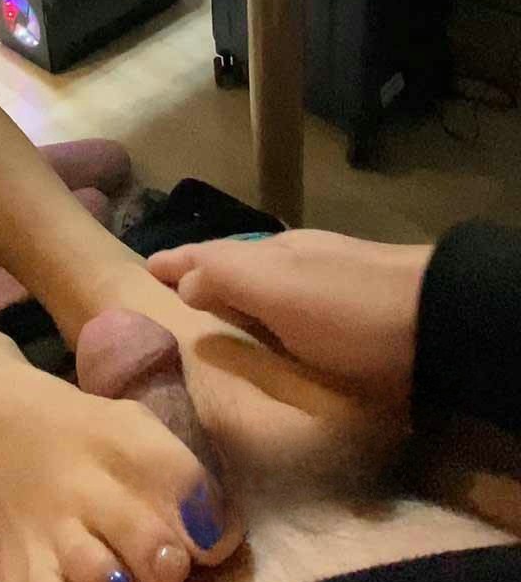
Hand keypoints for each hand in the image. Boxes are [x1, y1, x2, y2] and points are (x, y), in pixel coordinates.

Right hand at [0, 324, 239, 581]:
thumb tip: (223, 540)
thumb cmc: (86, 433)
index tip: (213, 542)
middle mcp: (85, 491)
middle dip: (162, 565)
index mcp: (125, 446)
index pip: (181, 481)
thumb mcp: (134, 428)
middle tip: (165, 572)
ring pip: (81, 578)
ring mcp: (45, 534)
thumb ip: (181, 478)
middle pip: (139, 536)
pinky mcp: (11, 570)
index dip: (209, 522)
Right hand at [150, 231, 432, 401]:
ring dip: (233, 290)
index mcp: (269, 255)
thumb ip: (227, 279)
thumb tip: (183, 280)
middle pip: (235, 262)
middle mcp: (292, 261)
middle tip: (169, 289)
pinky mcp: (350, 314)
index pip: (210, 253)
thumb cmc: (347, 309)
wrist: (436, 319)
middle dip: (201, 273)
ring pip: (264, 281)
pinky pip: (290, 305)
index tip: (145, 269)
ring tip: (210, 308)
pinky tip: (272, 328)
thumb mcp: (277, 290)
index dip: (178, 262)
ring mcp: (324, 283)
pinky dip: (266, 311)